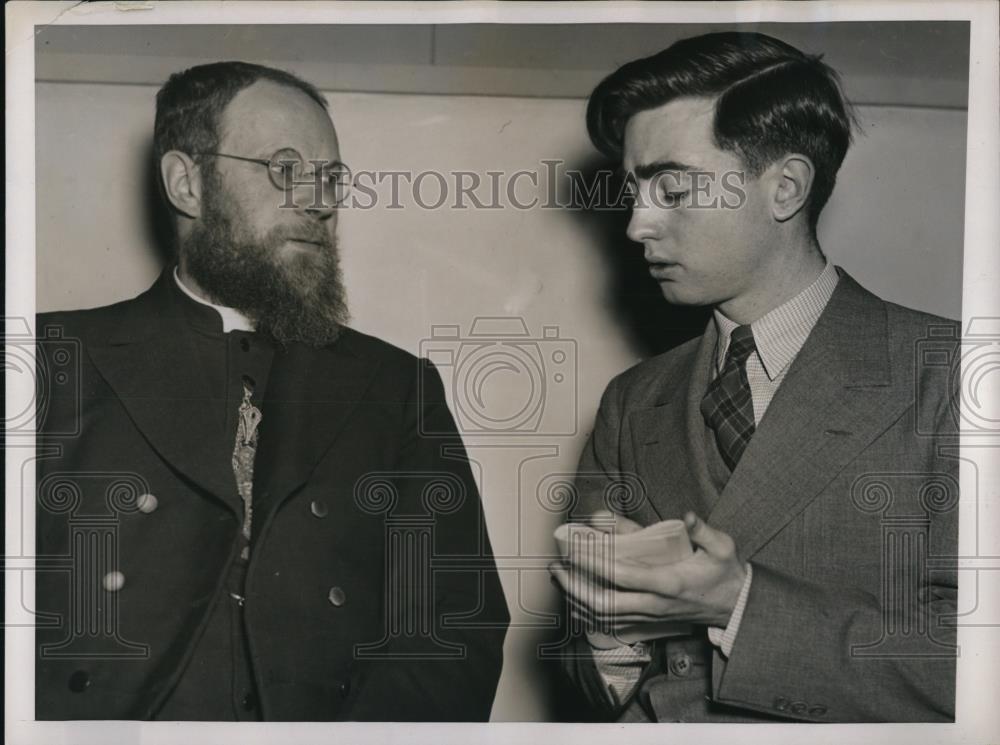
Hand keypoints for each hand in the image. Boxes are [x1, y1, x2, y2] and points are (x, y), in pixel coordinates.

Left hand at [549, 512, 747, 628]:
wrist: (733, 606)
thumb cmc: (723, 572)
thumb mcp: (722, 547)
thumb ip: (704, 531)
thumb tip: (689, 516)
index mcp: (669, 583)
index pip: (624, 576)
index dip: (596, 563)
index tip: (575, 549)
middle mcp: (654, 603)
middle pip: (605, 603)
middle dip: (575, 586)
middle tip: (557, 566)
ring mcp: (649, 616)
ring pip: (604, 616)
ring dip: (576, 599)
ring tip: (558, 577)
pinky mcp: (646, 622)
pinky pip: (610, 623)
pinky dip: (587, 611)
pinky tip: (573, 596)